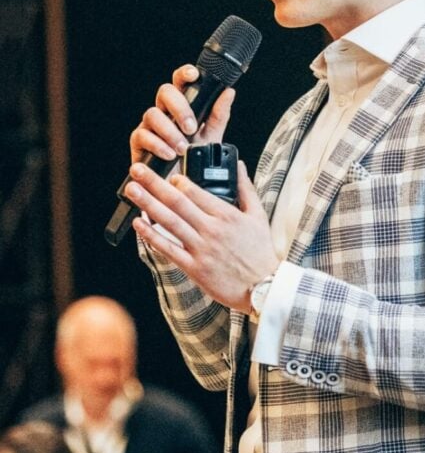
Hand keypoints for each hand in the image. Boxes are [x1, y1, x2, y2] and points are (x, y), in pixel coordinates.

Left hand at [125, 158, 278, 311]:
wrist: (265, 288)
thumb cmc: (261, 253)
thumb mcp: (258, 216)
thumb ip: (245, 188)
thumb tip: (239, 165)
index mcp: (227, 215)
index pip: (197, 192)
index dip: (178, 180)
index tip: (167, 173)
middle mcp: (212, 230)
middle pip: (177, 202)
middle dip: (154, 183)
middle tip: (137, 169)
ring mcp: (201, 249)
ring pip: (170, 222)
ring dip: (148, 203)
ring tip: (132, 189)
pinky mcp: (195, 268)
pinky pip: (169, 249)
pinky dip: (152, 236)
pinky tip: (138, 224)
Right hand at [129, 64, 234, 166]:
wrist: (179, 187)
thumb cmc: (193, 160)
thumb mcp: (211, 139)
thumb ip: (218, 116)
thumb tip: (228, 93)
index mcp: (181, 107)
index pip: (180, 83)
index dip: (184, 74)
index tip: (194, 75)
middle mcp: (164, 112)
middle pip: (164, 92)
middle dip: (179, 108)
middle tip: (191, 128)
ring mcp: (149, 126)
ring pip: (152, 114)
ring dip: (170, 131)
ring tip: (182, 149)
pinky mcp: (139, 142)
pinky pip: (142, 135)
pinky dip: (157, 145)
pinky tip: (169, 155)